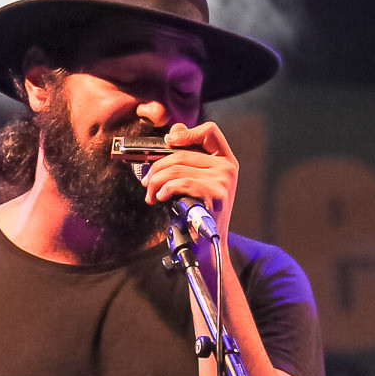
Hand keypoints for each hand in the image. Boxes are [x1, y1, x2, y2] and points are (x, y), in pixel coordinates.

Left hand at [142, 120, 238, 245]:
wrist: (207, 245)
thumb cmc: (198, 214)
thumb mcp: (194, 181)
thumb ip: (188, 156)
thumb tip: (175, 130)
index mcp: (225, 160)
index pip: (210, 131)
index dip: (187, 132)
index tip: (168, 141)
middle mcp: (228, 167)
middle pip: (183, 152)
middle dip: (157, 167)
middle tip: (146, 181)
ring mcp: (224, 180)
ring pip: (177, 168)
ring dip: (156, 181)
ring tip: (150, 194)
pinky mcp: (216, 194)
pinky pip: (181, 182)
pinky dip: (165, 189)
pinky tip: (160, 198)